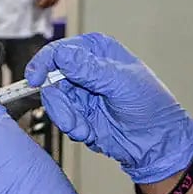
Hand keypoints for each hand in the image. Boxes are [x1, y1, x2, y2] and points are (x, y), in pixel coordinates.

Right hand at [25, 33, 192, 184]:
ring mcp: (80, 91)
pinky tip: (90, 132)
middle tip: (72, 120)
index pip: (60, 50)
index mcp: (97, 50)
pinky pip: (62, 118)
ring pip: (54, 101)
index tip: (37, 80)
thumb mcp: (122, 84)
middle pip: (50, 78)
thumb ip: (91, 69)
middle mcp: (85, 68)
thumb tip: (63, 55)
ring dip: (67, 119)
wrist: (156, 143)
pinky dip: (73, 128)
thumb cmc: (150, 107)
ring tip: (85, 129)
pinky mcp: (78, 113)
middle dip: (60, 103)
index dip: (44, 63)